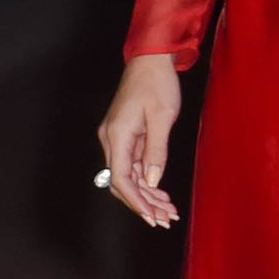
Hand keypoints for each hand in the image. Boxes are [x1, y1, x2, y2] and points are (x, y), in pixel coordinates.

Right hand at [98, 54, 182, 225]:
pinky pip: (132, 165)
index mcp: (117, 135)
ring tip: (167, 211)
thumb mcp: (162, 118)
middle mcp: (111, 139)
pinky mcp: (126, 135)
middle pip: (122, 182)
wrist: (151, 59)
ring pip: (128, 176)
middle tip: (165, 219)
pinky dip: (146, 180)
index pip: (120, 178)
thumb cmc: (157, 83)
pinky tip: (160, 193)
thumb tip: (150, 181)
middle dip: (143, 203)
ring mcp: (117, 137)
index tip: (151, 216)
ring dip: (146, 195)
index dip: (135, 201)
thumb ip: (156, 151)